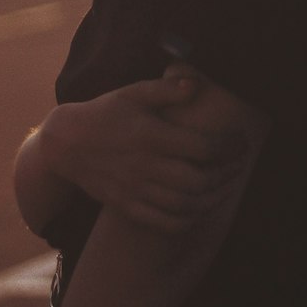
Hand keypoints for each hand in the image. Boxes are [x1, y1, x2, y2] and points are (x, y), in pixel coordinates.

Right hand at [39, 78, 247, 233]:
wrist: (66, 143)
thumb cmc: (106, 112)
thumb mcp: (134, 93)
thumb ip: (167, 89)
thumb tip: (197, 84)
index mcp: (151, 135)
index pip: (202, 147)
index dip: (228, 147)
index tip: (241, 143)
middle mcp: (145, 166)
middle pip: (198, 180)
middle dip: (226, 175)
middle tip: (239, 166)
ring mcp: (135, 190)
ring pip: (185, 205)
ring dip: (213, 199)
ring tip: (226, 186)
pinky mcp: (127, 206)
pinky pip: (165, 222)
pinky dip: (189, 219)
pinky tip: (200, 208)